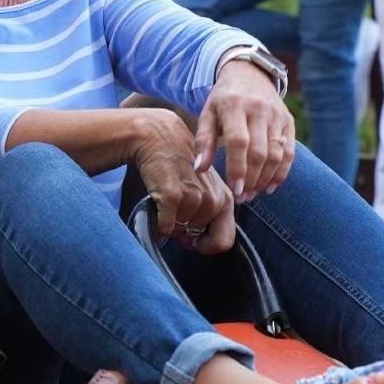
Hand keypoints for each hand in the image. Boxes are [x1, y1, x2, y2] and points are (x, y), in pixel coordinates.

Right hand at [129, 109, 235, 254]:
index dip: (206, 245)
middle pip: (197, 235)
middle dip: (185, 231)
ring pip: (180, 231)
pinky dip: (158, 223)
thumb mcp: (205, 186)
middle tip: (175, 212)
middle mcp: (214, 199)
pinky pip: (164, 227)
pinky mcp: (172, 196)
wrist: (160, 137)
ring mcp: (194, 197)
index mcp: (226, 198)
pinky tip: (157, 204)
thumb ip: (208, 214)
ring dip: (171, 223)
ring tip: (167, 200)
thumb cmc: (182, 164)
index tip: (194, 237)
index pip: (225, 241)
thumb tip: (195, 242)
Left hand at [196, 60, 294, 203]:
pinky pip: (290, 151)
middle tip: (242, 197)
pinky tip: (270, 187)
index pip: (238, 141)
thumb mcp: (207, 114)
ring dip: (266, 179)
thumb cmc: (223, 100)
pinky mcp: (288, 121)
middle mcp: (258, 109)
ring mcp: (276, 115)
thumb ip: (203, 141)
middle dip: (251, 179)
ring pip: (276, 154)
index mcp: (234, 106)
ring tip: (253, 193)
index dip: (237, 168)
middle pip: (259, 151)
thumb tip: (200, 169)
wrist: (249, 73)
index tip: (234, 190)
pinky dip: (282, 172)